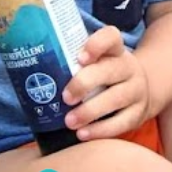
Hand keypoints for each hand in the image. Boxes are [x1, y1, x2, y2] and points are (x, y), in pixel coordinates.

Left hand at [62, 26, 150, 140]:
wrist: (141, 92)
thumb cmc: (106, 76)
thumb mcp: (98, 62)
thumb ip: (74, 62)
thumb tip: (30, 68)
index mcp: (115, 50)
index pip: (111, 37)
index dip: (96, 44)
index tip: (79, 58)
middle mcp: (128, 67)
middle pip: (110, 70)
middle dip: (84, 83)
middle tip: (65, 97)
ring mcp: (136, 91)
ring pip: (116, 98)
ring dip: (90, 111)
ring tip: (69, 121)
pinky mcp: (138, 114)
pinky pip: (121, 123)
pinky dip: (100, 130)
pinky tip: (82, 134)